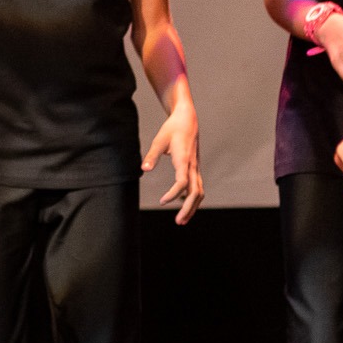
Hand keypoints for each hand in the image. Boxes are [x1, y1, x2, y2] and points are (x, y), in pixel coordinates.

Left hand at [141, 100, 202, 223]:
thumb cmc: (172, 129)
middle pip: (195, 192)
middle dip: (188, 209)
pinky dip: (193, 198)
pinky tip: (182, 204)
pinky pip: (197, 187)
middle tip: (178, 222)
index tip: (162, 202)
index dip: (173, 194)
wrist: (188, 120)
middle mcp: (193, 166)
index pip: (182, 182)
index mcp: (184, 160)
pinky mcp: (195, 168)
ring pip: (199, 192)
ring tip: (182, 220)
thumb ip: (152, 156)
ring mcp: (196, 168)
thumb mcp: (159, 140)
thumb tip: (143, 170)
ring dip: (192, 207)